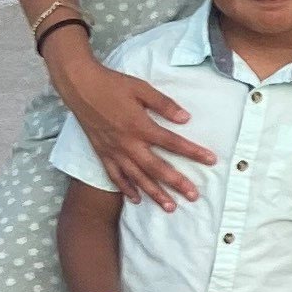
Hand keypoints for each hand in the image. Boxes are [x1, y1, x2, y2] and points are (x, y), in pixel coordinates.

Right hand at [60, 47, 210, 209]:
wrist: (80, 87)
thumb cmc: (113, 85)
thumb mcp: (141, 88)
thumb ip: (164, 104)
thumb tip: (185, 118)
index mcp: (140, 126)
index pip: (172, 142)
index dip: (193, 152)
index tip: (211, 160)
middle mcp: (128, 143)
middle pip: (157, 168)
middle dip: (176, 183)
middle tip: (193, 196)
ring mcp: (114, 151)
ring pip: (137, 177)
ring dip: (154, 193)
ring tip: (170, 207)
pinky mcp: (102, 153)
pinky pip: (115, 176)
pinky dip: (126, 189)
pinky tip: (137, 199)